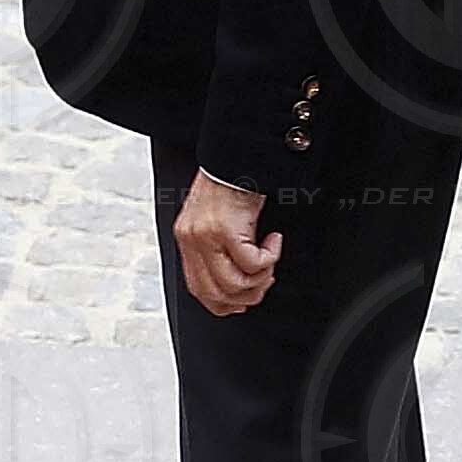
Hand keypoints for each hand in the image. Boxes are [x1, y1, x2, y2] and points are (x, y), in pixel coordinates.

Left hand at [173, 167, 280, 315]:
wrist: (237, 159)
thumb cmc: (231, 184)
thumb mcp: (217, 220)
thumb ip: (218, 249)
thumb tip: (236, 282)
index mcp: (188, 241)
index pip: (198, 289)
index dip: (222, 303)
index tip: (242, 301)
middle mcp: (192, 241)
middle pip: (216, 293)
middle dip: (247, 295)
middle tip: (264, 279)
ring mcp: (206, 236)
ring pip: (234, 283)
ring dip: (260, 278)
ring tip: (269, 260)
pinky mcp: (225, 230)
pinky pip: (252, 263)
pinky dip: (269, 257)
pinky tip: (273, 241)